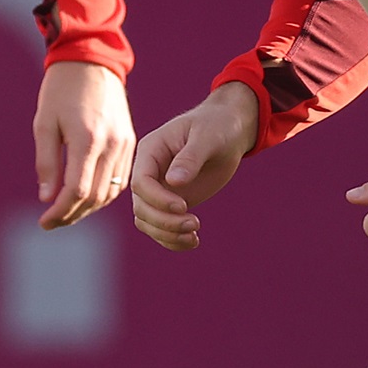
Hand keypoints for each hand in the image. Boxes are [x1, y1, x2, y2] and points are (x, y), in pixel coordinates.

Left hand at [31, 60, 134, 229]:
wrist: (91, 61)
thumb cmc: (60, 90)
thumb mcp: (44, 124)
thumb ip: (46, 162)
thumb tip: (46, 198)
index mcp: (88, 139)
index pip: (77, 191)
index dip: (60, 212)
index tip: (43, 222)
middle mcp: (111, 145)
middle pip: (96, 197)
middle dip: (72, 216)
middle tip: (52, 222)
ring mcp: (125, 144)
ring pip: (111, 192)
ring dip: (89, 209)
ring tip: (66, 213)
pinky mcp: (131, 141)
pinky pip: (121, 179)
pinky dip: (104, 194)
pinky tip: (86, 197)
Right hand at [130, 82, 260, 252]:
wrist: (227, 131)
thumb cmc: (216, 126)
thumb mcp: (206, 137)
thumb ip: (190, 158)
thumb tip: (173, 182)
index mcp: (150, 151)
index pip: (140, 182)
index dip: (158, 199)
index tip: (184, 206)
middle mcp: (149, 172)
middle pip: (141, 207)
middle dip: (164, 221)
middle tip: (195, 224)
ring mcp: (159, 190)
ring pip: (147, 221)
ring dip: (167, 234)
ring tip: (194, 236)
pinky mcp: (171, 203)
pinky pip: (161, 228)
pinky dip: (173, 240)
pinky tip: (193, 241)